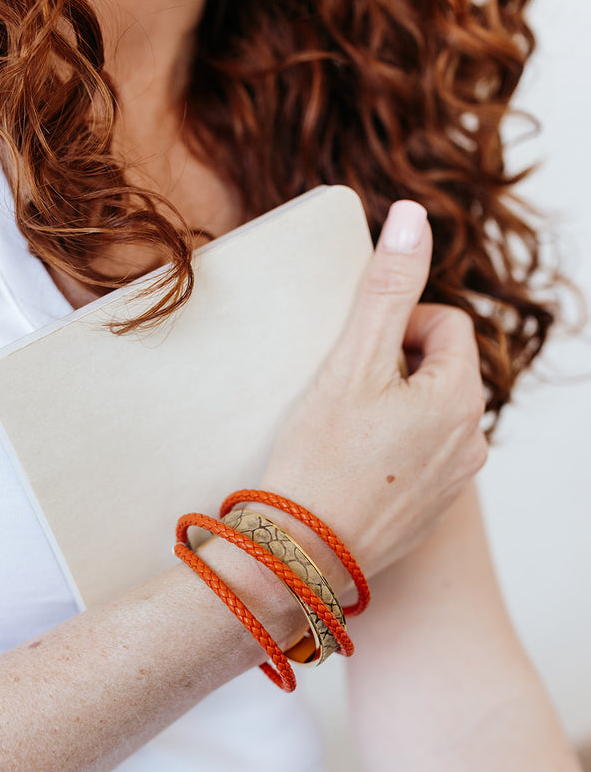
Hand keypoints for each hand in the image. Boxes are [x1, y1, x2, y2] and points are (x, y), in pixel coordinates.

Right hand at [258, 200, 487, 587]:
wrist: (300, 555)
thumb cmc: (321, 459)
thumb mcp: (353, 362)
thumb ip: (387, 287)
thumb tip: (413, 216)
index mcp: (459, 398)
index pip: (447, 325)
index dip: (400, 325)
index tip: (358, 351)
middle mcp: (470, 442)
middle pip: (440, 371)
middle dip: (397, 368)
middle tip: (344, 390)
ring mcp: (452, 483)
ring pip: (429, 416)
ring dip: (394, 409)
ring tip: (344, 429)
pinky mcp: (428, 512)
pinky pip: (419, 459)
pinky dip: (391, 451)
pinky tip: (350, 466)